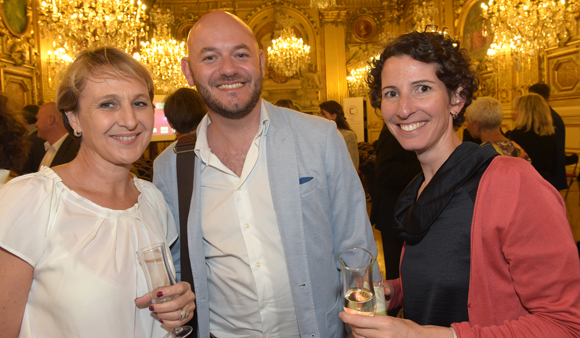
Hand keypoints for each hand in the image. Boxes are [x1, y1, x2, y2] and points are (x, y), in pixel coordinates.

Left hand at [135, 281, 195, 327]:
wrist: (178, 298)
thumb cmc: (170, 294)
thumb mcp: (160, 292)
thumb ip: (149, 296)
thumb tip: (137, 301)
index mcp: (185, 286)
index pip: (179, 288)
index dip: (168, 292)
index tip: (157, 295)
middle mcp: (190, 296)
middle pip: (177, 303)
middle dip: (162, 307)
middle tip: (153, 308)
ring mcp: (191, 307)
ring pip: (178, 314)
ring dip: (164, 315)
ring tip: (157, 314)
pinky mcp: (189, 316)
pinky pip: (179, 322)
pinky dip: (169, 323)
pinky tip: (162, 320)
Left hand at [339, 312, 453, 337]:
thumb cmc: (408, 328)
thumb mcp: (393, 319)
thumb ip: (378, 319)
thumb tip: (364, 317)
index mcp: (385, 323)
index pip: (360, 321)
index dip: (348, 318)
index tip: (342, 314)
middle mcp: (383, 334)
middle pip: (358, 330)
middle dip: (351, 325)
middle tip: (349, 319)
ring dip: (356, 332)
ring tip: (356, 327)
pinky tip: (364, 334)